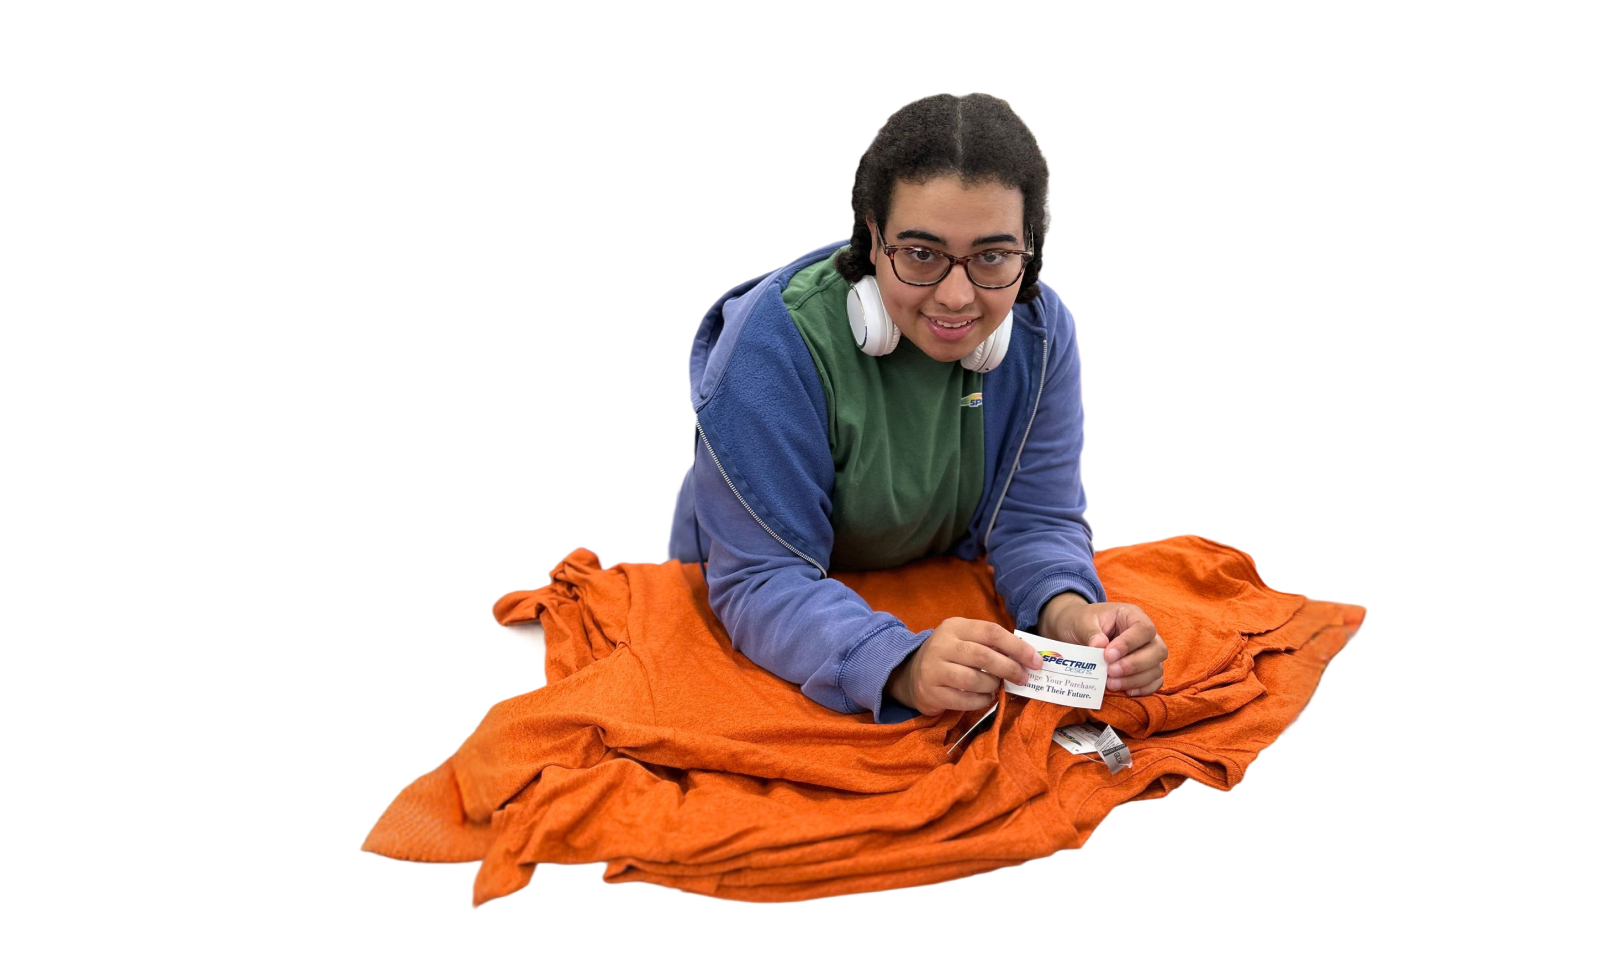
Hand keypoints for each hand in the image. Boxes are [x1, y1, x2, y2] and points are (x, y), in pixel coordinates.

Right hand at [887, 617, 1043, 716]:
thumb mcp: (965, 639)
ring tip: (997, 687)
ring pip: (973, 679)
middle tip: (1023, 678)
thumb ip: (991, 644)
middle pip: (983, 656)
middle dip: (1009, 668)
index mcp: (955, 627)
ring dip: (993, 686)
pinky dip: (981, 701)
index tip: (1035, 661)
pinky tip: (985, 698)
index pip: (991, 632)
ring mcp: (933, 669)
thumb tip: (1026, 657)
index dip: (1017, 647)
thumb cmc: (949, 655)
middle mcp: (942, 645)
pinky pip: (964, 699)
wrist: (912, 674)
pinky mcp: (931, 691)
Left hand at [1038, 596, 1166, 696]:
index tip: (1108, 655)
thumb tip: (1100, 646)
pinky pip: (1155, 681)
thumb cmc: (1082, 622)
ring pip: (1157, 668)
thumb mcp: (1081, 622)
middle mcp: (1145, 635)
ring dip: (1136, 680)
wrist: (1077, 631)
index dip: (1130, 644)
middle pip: (1158, 650)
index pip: (1144, 629)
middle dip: (1135, 665)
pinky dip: (1143, 688)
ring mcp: (1148, 653)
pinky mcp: (1145, 670)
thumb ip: (1090, 632)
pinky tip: (1126, 691)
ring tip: (1111, 683)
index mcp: (1132, 615)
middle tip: (1110, 672)